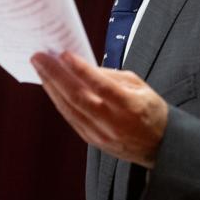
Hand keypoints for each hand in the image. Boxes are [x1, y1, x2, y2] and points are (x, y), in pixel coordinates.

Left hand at [31, 50, 168, 167]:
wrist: (160, 146)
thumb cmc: (151, 111)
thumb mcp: (140, 86)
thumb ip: (112, 76)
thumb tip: (84, 67)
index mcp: (130, 106)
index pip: (101, 86)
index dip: (81, 69)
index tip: (64, 54)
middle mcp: (113, 122)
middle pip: (78, 97)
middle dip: (55, 75)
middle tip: (40, 57)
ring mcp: (101, 134)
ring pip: (69, 109)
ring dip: (52, 87)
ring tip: (40, 69)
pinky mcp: (93, 141)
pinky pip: (71, 118)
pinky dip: (58, 101)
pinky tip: (51, 87)